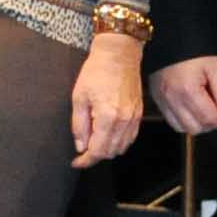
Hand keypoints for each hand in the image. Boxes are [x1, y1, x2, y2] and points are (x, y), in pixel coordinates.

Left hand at [71, 31, 146, 165]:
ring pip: (122, 147)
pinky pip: (131, 137)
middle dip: (95, 155)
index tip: (76, 162)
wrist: (119, 54)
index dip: (85, 160)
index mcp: (107, 117)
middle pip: (110, 152)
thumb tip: (80, 146)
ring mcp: (134, 118)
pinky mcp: (139, 114)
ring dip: (107, 150)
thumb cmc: (96, 72)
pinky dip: (119, 142)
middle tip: (82, 150)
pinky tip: (108, 135)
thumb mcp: (78, 97)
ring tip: (94, 141)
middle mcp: (124, 121)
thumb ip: (79, 125)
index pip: (97, 150)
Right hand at [151, 53, 216, 137]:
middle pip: (195, 128)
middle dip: (211, 124)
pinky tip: (192, 108)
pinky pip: (170, 120)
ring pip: (181, 128)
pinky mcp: (155, 98)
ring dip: (197, 124)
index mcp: (188, 90)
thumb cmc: (194, 48)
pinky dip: (183, 120)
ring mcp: (161, 99)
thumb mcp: (215, 66)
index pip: (209, 119)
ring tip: (206, 110)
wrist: (170, 34)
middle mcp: (171, 99)